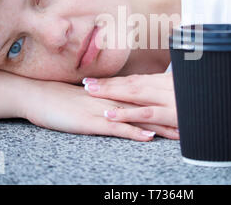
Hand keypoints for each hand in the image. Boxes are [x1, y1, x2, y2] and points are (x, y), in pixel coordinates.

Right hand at [22, 80, 177, 141]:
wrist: (38, 95)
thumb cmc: (62, 98)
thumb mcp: (89, 97)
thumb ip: (107, 98)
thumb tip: (120, 103)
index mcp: (114, 94)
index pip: (145, 97)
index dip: (165, 101)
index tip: (184, 106)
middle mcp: (113, 100)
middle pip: (147, 107)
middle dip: (170, 113)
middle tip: (192, 118)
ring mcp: (104, 110)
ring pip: (137, 118)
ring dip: (160, 125)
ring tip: (180, 132)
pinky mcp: (92, 122)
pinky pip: (117, 128)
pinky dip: (134, 132)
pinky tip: (148, 137)